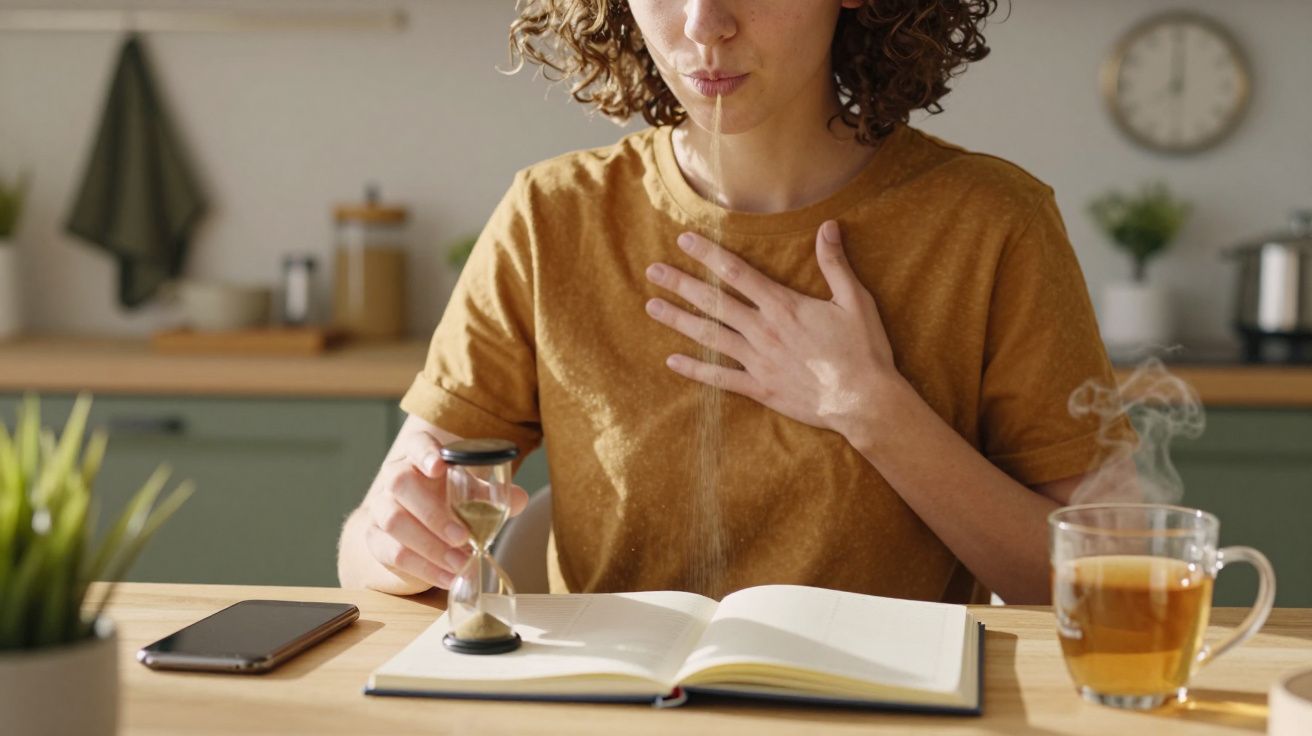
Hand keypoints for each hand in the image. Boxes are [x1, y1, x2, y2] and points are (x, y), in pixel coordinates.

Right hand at [364, 426, 528, 589]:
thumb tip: (519, 499)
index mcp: (419, 458)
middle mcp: (395, 478)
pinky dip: (425, 567)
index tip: (438, 466)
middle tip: (462, 537)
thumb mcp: (469, 495)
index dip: (425, 453)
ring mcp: (380, 508)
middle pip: (400, 484)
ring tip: (461, 563)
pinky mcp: (375, 539)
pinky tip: (448, 576)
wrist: (411, 532)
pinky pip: (394, 552)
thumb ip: (492, 495)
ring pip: (395, 522)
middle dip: (433, 513)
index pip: (417, 445)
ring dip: (431, 546)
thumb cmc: (443, 503)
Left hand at [644, 220, 901, 443]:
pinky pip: (720, 378)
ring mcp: (758, 361)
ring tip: (652, 306)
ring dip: (678, 320)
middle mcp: (763, 330)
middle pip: (714, 302)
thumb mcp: (855, 300)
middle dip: (681, 284)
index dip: (708, 254)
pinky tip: (672, 361)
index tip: (684, 240)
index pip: (737, 272)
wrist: (864, 401)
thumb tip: (828, 226)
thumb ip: (835, 264)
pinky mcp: (760, 388)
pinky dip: (695, 369)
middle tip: (653, 271)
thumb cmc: (863, 350)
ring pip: (710, 336)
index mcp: (783, 306)